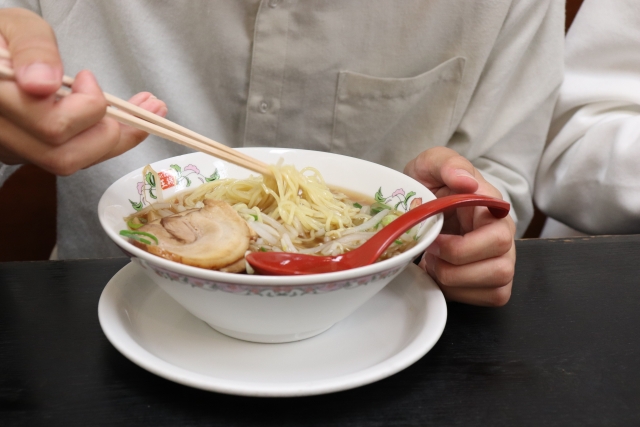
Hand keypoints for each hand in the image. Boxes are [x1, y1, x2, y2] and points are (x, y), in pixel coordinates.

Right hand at [0, 8, 166, 174]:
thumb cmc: (4, 38)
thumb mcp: (19, 27)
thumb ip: (33, 49)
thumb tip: (43, 82)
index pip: (52, 126)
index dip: (85, 107)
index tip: (86, 78)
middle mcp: (4, 134)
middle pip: (65, 156)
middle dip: (110, 131)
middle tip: (130, 103)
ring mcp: (17, 148)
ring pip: (74, 162)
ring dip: (118, 138)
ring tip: (144, 109)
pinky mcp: (33, 153)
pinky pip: (77, 156)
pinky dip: (109, 140)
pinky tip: (128, 119)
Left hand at [404, 147, 515, 306]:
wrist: (422, 201)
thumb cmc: (432, 184)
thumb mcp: (431, 164)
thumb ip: (447, 164)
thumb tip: (467, 184)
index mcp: (494, 209)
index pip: (497, 236)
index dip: (461, 246)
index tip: (433, 237)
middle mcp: (504, 236)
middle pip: (499, 267)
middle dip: (455, 265)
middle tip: (430, 250)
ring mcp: (502, 259)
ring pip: (496, 287)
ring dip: (455, 280)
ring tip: (434, 261)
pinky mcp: (494, 281)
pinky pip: (488, 298)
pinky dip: (459, 292)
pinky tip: (442, 274)